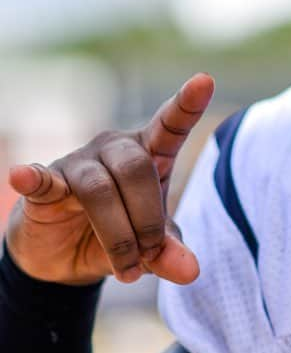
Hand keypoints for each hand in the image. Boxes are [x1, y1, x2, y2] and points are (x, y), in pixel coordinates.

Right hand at [5, 73, 214, 285]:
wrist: (66, 257)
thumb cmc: (121, 236)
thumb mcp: (150, 250)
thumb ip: (170, 254)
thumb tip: (190, 272)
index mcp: (152, 154)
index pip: (172, 124)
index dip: (188, 104)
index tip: (205, 80)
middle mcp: (117, 149)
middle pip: (137, 168)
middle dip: (146, 220)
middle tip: (148, 258)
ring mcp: (80, 162)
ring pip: (100, 189)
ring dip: (117, 235)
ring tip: (125, 270)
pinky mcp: (46, 183)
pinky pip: (43, 179)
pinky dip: (34, 179)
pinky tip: (23, 176)